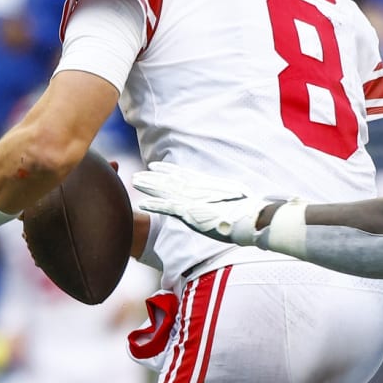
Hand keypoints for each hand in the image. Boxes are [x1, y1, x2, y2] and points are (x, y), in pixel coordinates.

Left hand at [132, 161, 272, 246]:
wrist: (248, 216)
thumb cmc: (246, 208)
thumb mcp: (234, 194)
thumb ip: (223, 193)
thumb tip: (228, 193)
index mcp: (205, 183)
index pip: (181, 173)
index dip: (166, 169)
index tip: (154, 166)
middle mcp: (195, 188)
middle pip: (168, 180)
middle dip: (151, 178)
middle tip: (136, 175)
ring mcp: (191, 199)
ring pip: (163, 190)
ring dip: (148, 187)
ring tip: (134, 183)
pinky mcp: (188, 212)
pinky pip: (166, 208)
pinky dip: (154, 205)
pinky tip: (142, 203)